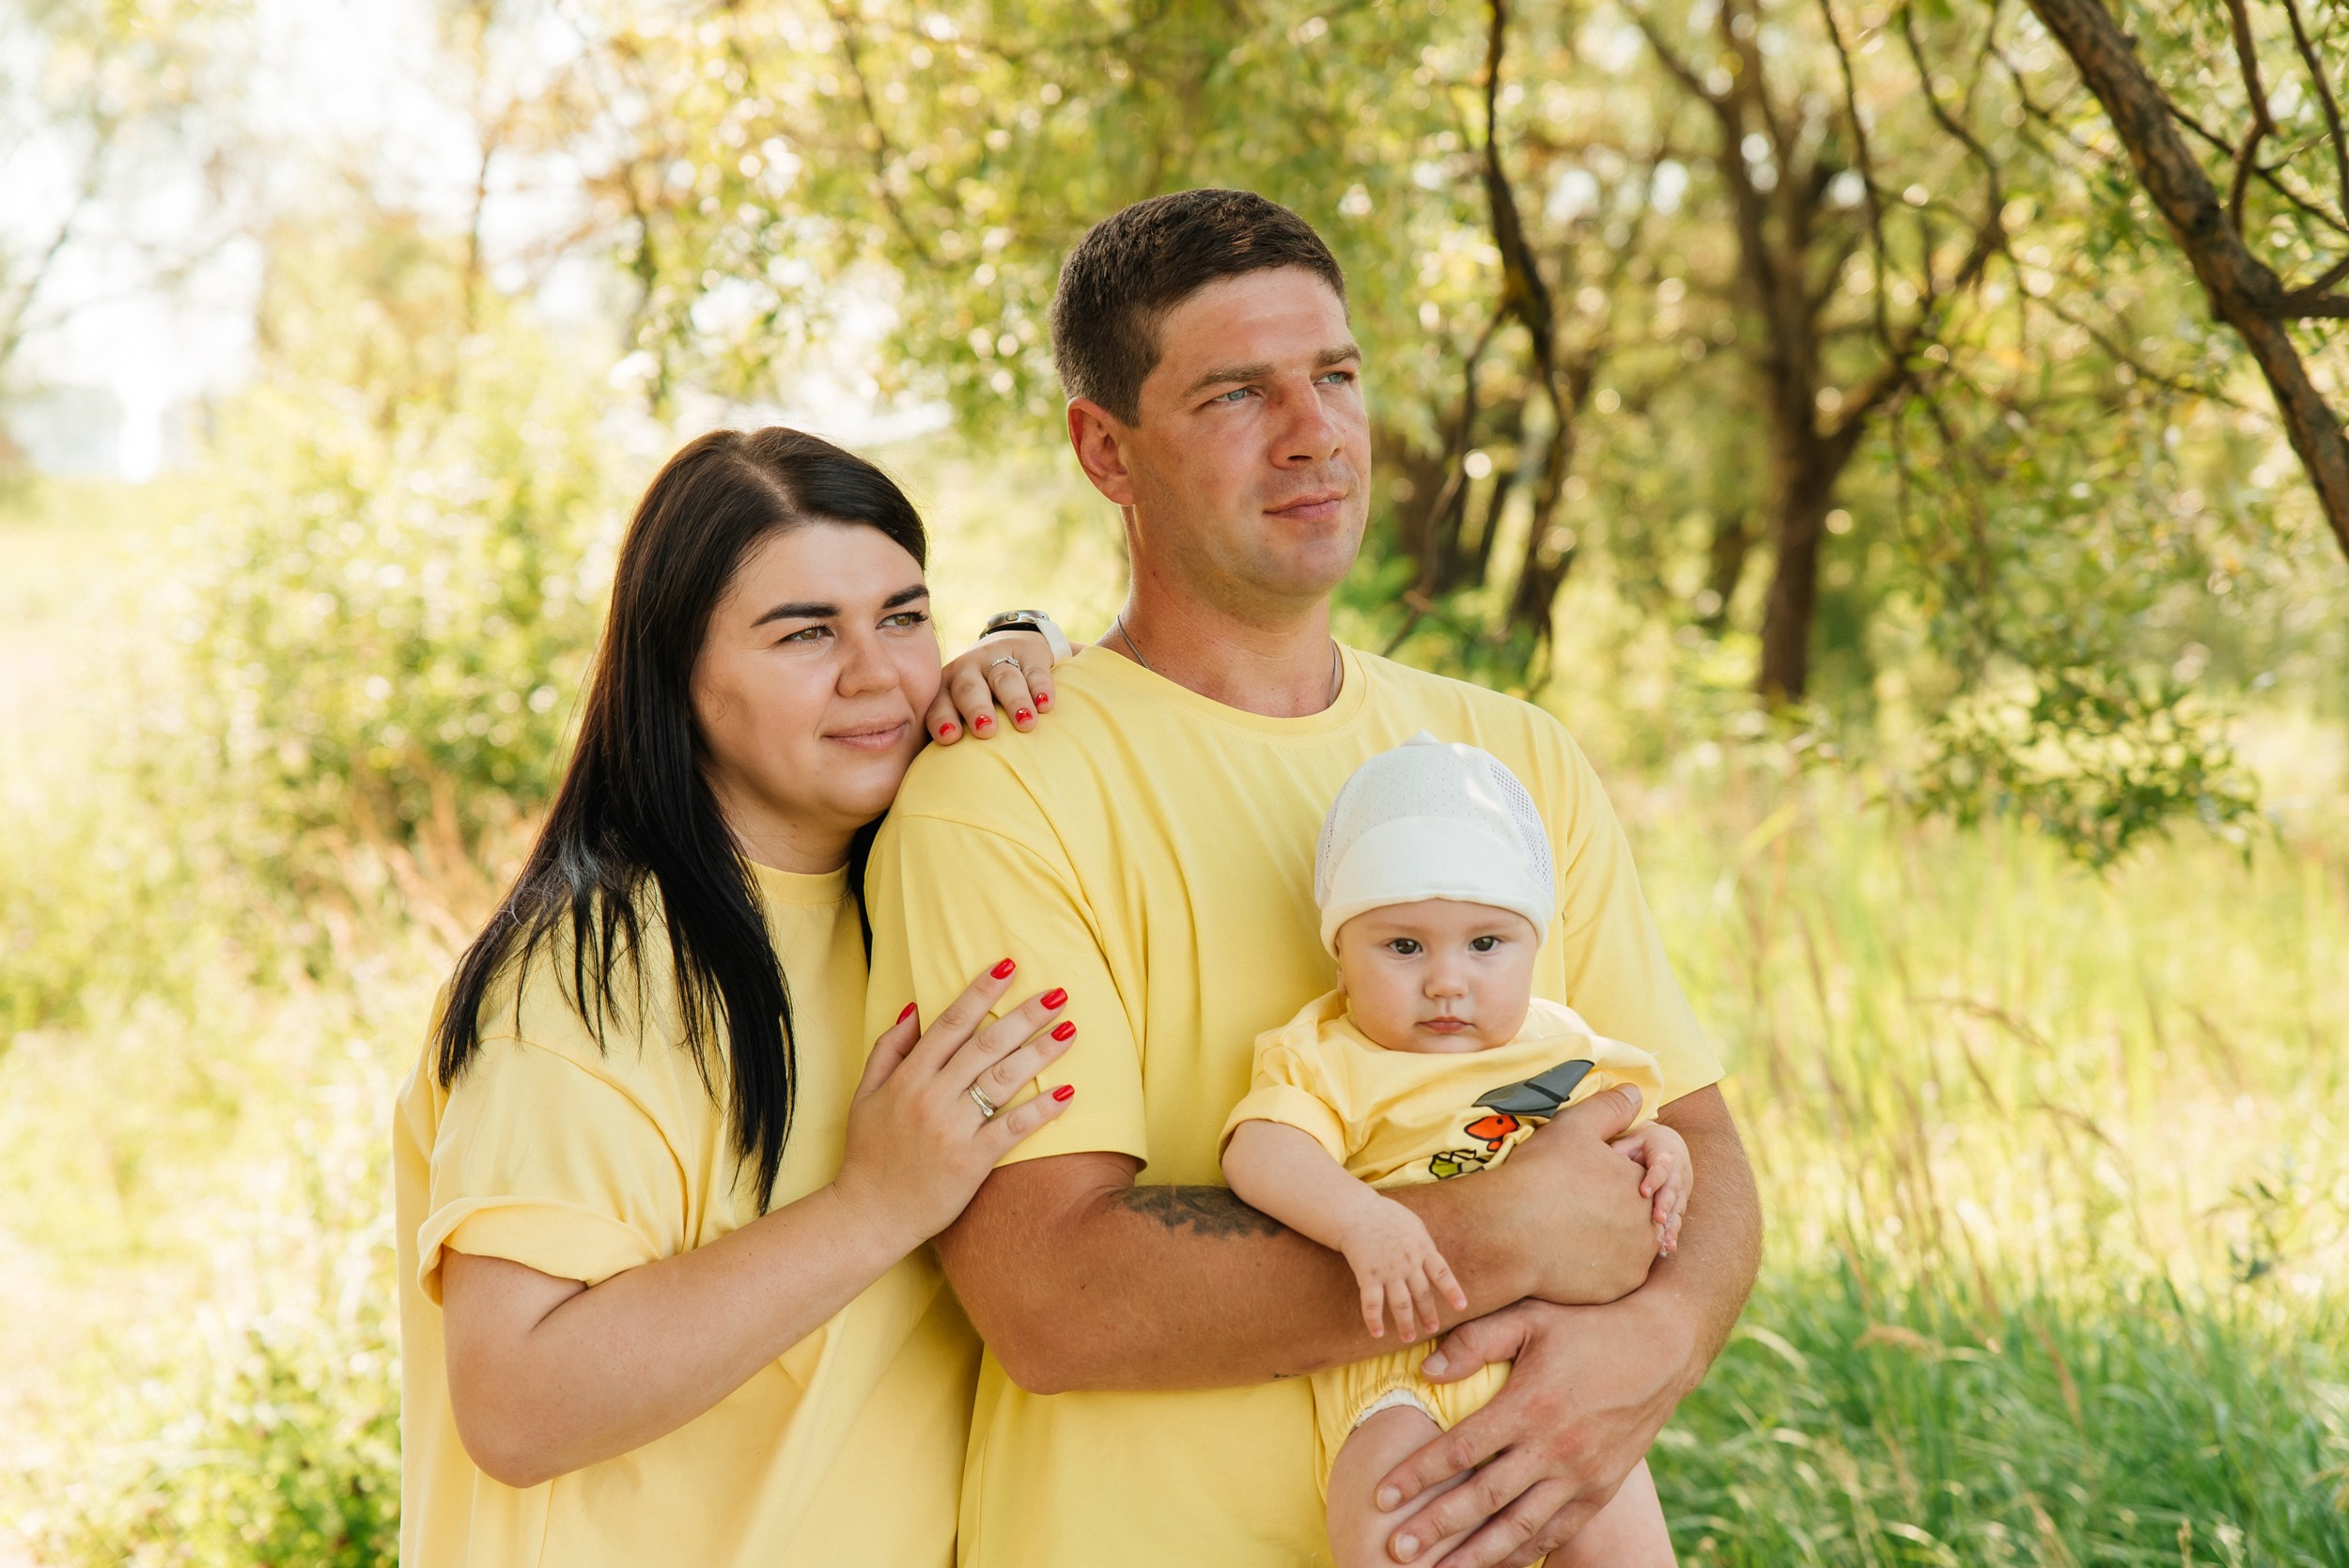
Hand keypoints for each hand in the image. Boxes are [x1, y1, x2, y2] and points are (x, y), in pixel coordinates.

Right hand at [833, 959, 1077, 1246]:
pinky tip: (1068, 1092)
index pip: (951, 1023)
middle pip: (985, 1045)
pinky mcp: (971, 1162)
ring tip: (1070, 1030)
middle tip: (1058, 993)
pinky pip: (1013, 1129)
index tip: (1008, 966)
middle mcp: (931, 1097)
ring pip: (1003, 1080)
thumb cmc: (868, 1154)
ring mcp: (952, 1129)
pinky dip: (1041, 1110)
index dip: (981, 992)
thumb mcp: (864, 1095)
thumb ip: (888, 1050)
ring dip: (1040, 1052)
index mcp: (907, 1078)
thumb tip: (914, 1009)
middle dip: (1023, 1014)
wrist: (868, 1216)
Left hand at [927, 629, 1056, 742]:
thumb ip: (951, 739)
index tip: (950, 737)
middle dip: (976, 709)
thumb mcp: (962, 710)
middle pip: (968, 689)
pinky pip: (1034, 669)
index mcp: (946, 688)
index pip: (939, 704)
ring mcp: (997, 659)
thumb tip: (935, 785)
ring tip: (1026, 723)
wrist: (1010, 645)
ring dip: (1014, 701)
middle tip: (986, 730)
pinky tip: (1046, 705)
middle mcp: (968, 671)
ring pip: (1003, 678)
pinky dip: (1041, 687)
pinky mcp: (1027, 653)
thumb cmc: (981, 698)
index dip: (942, 719)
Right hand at [1338, 1197, 1468, 1342]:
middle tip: (1433, 1329)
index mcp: (1422, 1249)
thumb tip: (1435, 1264)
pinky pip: (1372, 1302)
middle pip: (1422, 1294)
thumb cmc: (1387, 1217)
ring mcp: (1388, 1271)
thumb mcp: (1415, 1226)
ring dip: (1405, 1323)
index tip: (1462, 1307)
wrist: (1357, 1212)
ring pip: (1401, 1303)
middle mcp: (1408, 1263)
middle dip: (1428, 1314)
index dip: (1452, 1290)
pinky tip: (1377, 1333)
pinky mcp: (1368, 1275)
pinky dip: (1373, 1319)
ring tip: (1409, 1338)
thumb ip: (1425, 1246)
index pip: (1442, 1273)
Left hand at [1376, 1297, 1694, 1567]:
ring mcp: (1580, 1475)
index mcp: (1529, 1405)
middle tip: (1396, 1549)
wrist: (1662, 1349)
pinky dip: (1523, 1553)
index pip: (1461, 1450)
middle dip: (1435, 1527)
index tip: (1382, 1494)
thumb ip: (1475, 1341)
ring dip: (1475, 1555)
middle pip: (1482, 1499)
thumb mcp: (1531, 1317)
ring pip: (1519, 1527)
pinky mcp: (1601, 1490)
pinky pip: (1556, 1532)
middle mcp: (1554, 1447)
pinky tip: (1495, 1565)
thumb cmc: (1587, 1326)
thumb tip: (1425, 1370)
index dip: (1417, 1474)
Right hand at [1483, 1084, 1658, 1304]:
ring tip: (1571, 1228)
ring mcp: (1636, 1260)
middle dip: (1611, 1208)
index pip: (1635, 1178)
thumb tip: (1636, 1092)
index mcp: (1643, 1185)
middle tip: (1572, 1205)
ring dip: (1609, 1237)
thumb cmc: (1540, 1176)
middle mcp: (1649, 1225)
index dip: (1606, 1176)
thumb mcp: (1575, 1128)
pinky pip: (1614, 1274)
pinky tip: (1571, 1253)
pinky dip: (1599, 1266)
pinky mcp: (1618, 1288)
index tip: (1577, 1180)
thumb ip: (1610, 1108)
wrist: (1508, 1233)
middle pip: (1634, 1213)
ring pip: (1627, 1245)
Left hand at [1610, 1123, 1692, 1254]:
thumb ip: (1621, 1149)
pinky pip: (1678, 1219)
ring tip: (1665, 1242)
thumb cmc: (1644, 1144)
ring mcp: (1682, 1189)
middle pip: (1672, 1190)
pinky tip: (1667, 1248)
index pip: (1661, 1167)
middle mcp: (1678, 1173)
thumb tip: (1603, 1160)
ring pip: (1678, 1208)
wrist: (1671, 1145)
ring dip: (1672, 1226)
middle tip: (1657, 1218)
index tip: (1643, 1192)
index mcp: (1665, 1154)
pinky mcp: (1680, 1202)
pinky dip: (1673, 1233)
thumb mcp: (1633, 1140)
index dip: (1653, 1179)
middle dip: (1665, 1205)